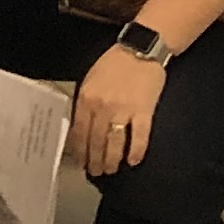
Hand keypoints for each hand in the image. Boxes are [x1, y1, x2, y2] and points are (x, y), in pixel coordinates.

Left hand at [71, 44, 166, 178]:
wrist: (141, 50)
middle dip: (94, 160)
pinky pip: (139, 137)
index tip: (80, 162)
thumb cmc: (114, 64)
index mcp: (86, 97)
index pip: (79, 131)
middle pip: (96, 140)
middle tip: (95, 172)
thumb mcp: (91, 79)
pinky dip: (136, 151)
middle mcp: (102, 106)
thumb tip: (80, 127)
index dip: (79, 150)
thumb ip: (85, 102)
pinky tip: (133, 161)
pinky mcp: (144, 111)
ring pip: (115, 142)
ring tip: (111, 170)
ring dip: (112, 160)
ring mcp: (124, 109)